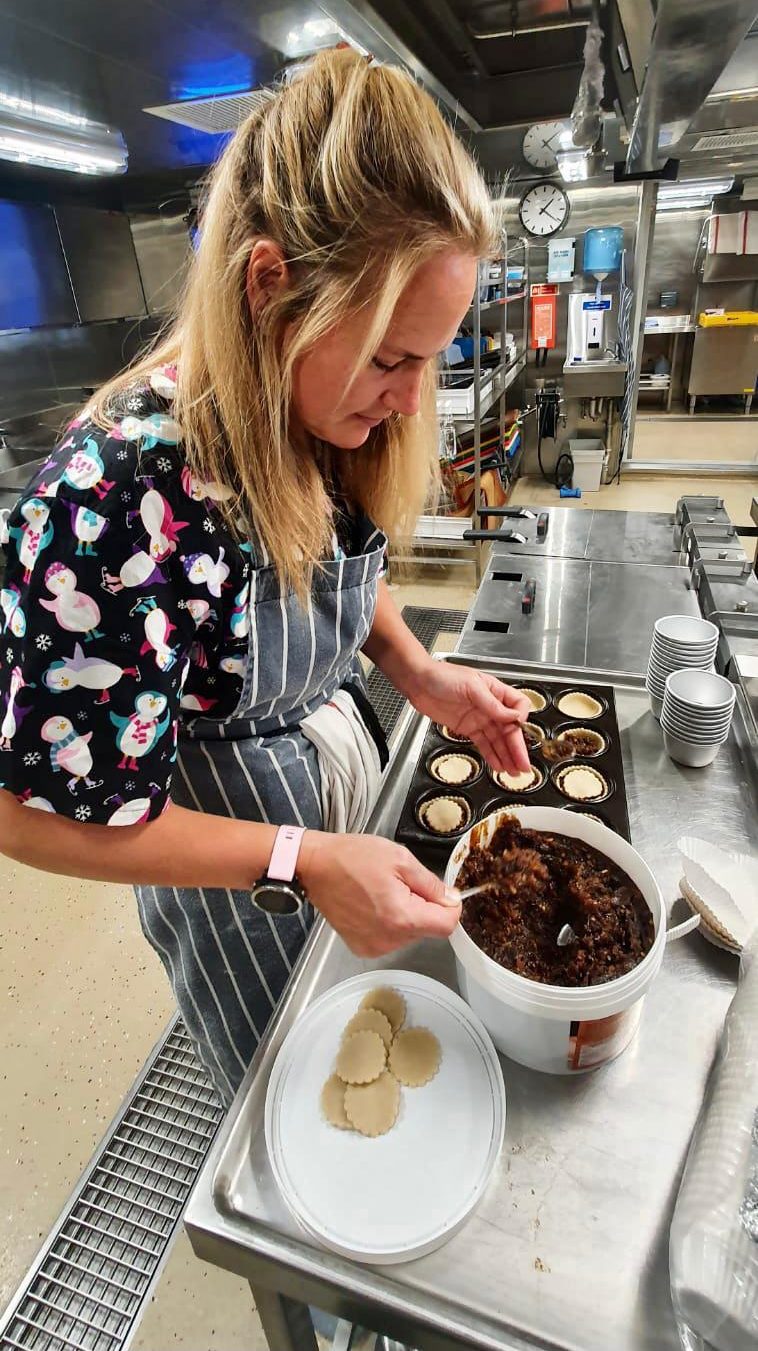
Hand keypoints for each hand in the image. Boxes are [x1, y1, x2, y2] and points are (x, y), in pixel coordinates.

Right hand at [298, 831, 460, 957]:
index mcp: (402, 917)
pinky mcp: (362, 947)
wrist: (315, 866)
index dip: (450, 906)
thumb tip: (452, 899)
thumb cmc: (354, 857)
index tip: (440, 891)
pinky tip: (373, 904)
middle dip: (423, 907)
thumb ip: (431, 883)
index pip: (447, 925)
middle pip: (428, 929)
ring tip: (383, 891)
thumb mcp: (400, 859)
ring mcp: (374, 947)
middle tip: (401, 883)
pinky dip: (389, 922)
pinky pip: (391, 938)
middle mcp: (389, 940)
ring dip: (406, 914)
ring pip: (410, 934)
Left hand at [405, 661, 530, 774]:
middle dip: (517, 747)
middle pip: (509, 729)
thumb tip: (513, 717)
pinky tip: (498, 766)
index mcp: (496, 691)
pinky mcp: (467, 729)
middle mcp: (491, 706)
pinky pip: (483, 744)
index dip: (520, 718)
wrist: (419, 683)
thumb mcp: (471, 686)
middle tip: (523, 766)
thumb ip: (492, 704)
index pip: (518, 705)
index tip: (518, 727)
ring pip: (498, 740)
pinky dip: (491, 755)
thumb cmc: (444, 676)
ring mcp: (479, 719)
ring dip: (506, 756)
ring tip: (513, 773)